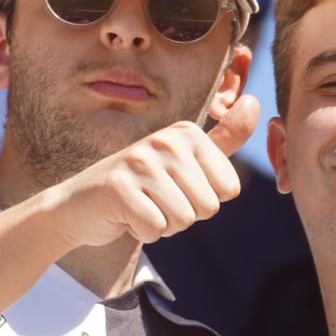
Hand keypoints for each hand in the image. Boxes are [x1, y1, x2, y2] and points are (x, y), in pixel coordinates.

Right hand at [46, 94, 258, 248]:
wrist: (80, 206)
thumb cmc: (141, 186)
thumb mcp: (185, 160)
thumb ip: (224, 139)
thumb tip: (256, 103)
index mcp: (187, 133)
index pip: (229, 189)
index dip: (204, 200)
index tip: (176, 189)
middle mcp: (165, 141)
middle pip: (208, 207)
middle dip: (184, 215)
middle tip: (155, 201)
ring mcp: (139, 162)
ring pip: (183, 220)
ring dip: (164, 225)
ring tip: (142, 207)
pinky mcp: (118, 188)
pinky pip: (155, 229)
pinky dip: (143, 233)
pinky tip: (126, 216)